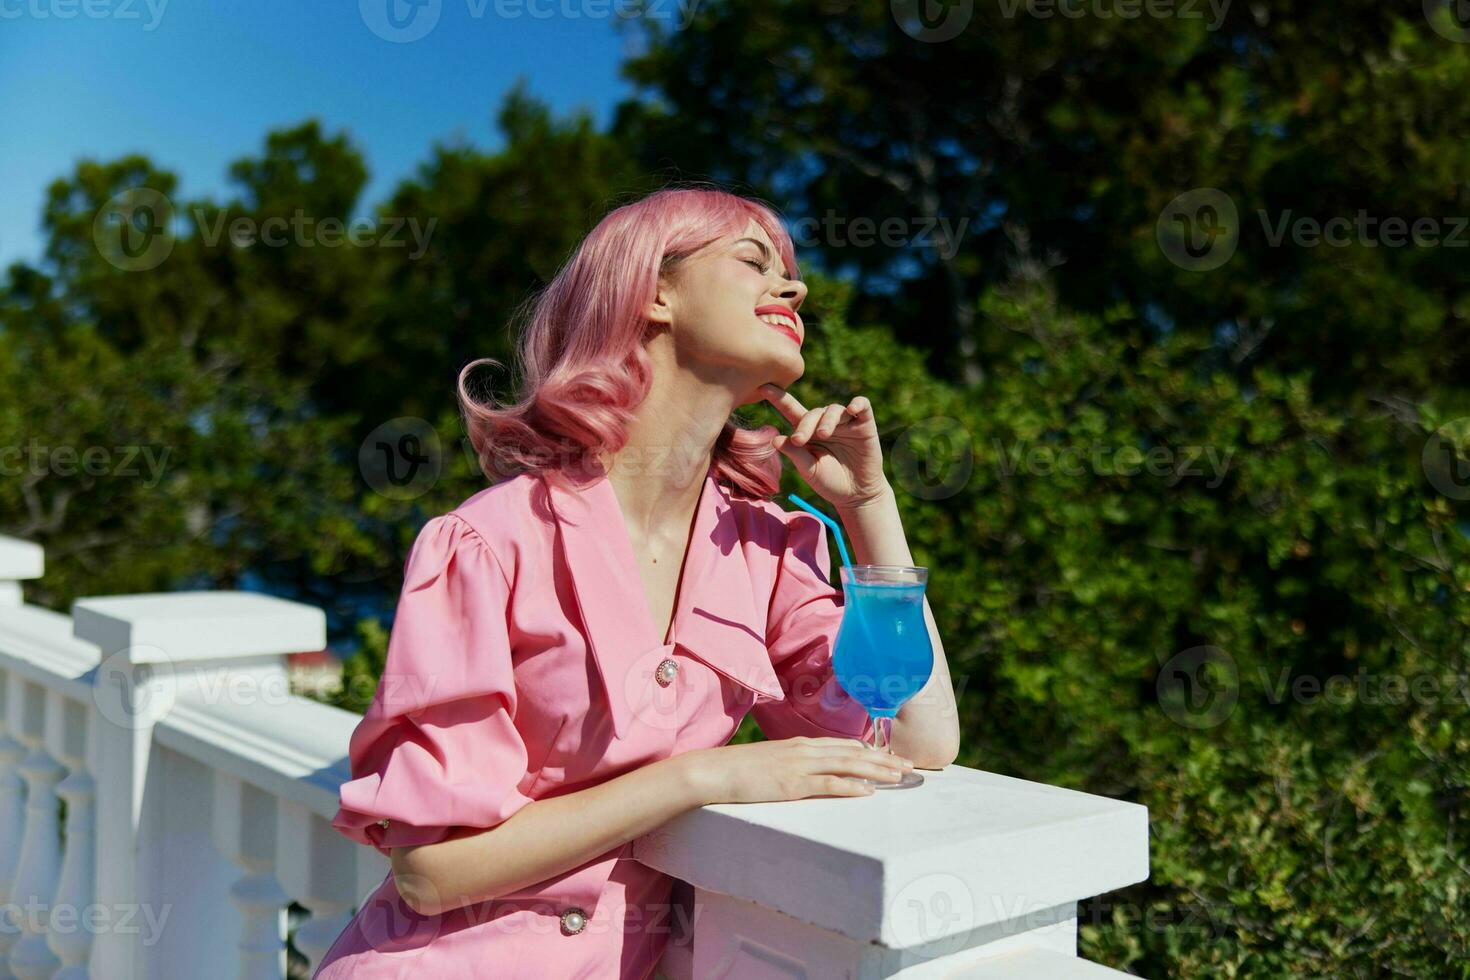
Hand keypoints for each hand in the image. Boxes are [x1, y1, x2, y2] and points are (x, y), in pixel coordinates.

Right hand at [681, 737, 914, 804]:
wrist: (713, 770)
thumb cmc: (739, 769)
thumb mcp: (772, 762)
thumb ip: (794, 764)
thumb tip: (812, 773)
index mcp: (801, 745)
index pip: (845, 745)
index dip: (872, 751)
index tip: (893, 757)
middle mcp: (805, 751)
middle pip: (854, 753)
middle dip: (884, 760)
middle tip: (910, 767)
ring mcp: (799, 766)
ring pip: (847, 765)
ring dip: (876, 771)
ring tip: (899, 777)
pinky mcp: (791, 784)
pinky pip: (827, 784)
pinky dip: (850, 786)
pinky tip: (867, 791)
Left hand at [760, 384, 891, 510]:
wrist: (856, 494)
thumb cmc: (829, 482)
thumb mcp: (809, 470)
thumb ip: (795, 453)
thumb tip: (774, 439)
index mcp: (808, 432)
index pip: (792, 411)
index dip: (779, 399)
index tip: (764, 388)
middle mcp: (825, 423)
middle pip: (813, 413)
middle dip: (805, 425)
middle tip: (799, 440)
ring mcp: (846, 423)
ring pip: (834, 409)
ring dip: (827, 420)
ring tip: (823, 434)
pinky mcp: (865, 425)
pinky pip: (862, 405)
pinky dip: (857, 404)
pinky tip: (852, 409)